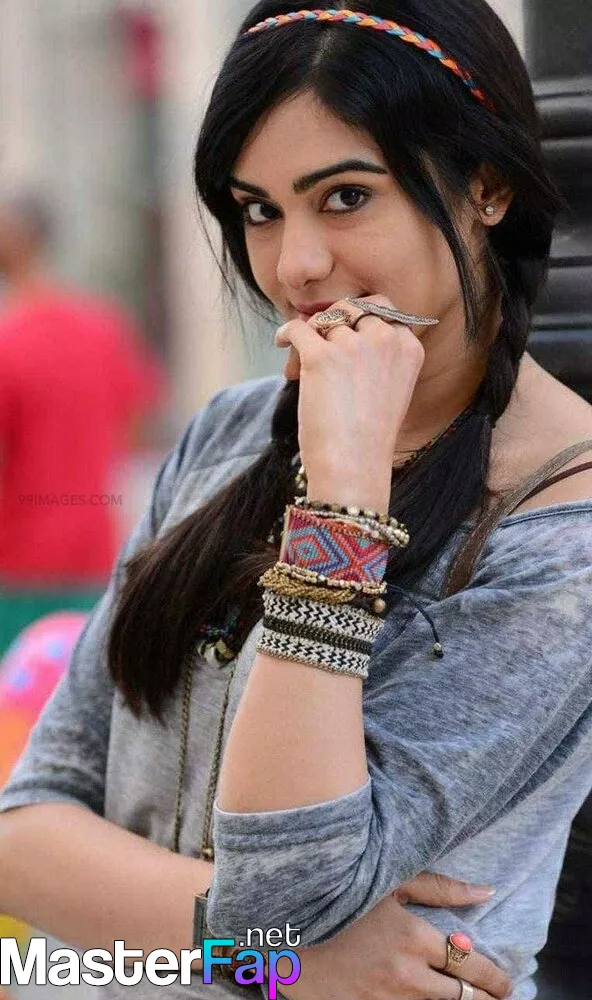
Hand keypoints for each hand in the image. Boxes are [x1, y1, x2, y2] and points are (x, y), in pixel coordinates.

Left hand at [275, 295, 424, 511]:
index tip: (345, 331)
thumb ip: (376, 354)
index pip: (384, 308)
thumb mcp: (389, 389)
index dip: (360, 316)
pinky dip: (287, 333)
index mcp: (408, 348)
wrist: (354, 467)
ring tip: (303, 364)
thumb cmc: (367, 437)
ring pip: (324, 323)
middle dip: (334, 319)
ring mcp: (354, 346)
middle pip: (352, 307)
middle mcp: (386, 340)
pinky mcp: (322, 356)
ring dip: (310, 338)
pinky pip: (299, 328)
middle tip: (321, 342)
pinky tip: (282, 343)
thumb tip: (332, 322)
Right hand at [276, 872, 511, 999]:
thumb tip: (487, 892)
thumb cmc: (340, 891)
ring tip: (459, 997)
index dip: (495, 979)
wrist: (281, 920)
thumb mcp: (391, 882)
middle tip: (492, 997)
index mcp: (413, 939)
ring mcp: (379, 999)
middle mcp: (403, 976)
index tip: (505, 982)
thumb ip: (442, 889)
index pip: (471, 967)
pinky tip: (418, 998)